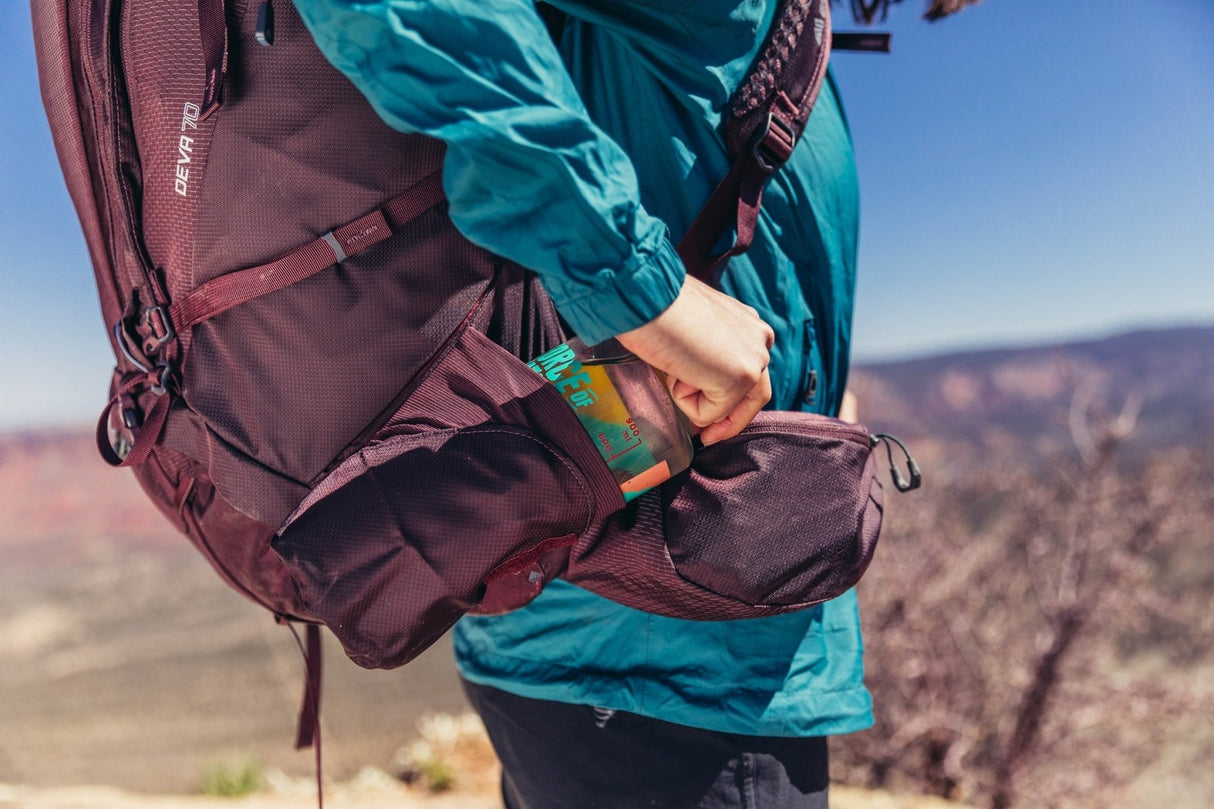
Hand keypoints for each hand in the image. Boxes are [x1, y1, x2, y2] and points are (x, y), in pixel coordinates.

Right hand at [617, 276, 773, 444]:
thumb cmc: (656, 306)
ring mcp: (754, 359)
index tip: (710, 419)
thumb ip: (704, 357)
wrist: (648, 298)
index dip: (730, 400)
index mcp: (747, 323)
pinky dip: (685, 402)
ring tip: (673, 372)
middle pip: (754, 395)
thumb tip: (699, 394)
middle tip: (705, 437)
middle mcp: (759, 338)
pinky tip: (675, 369)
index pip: (750, 372)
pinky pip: (709, 413)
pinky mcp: (742, 378)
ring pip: (728, 405)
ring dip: (696, 401)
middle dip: (728, 420)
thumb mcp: (689, 331)